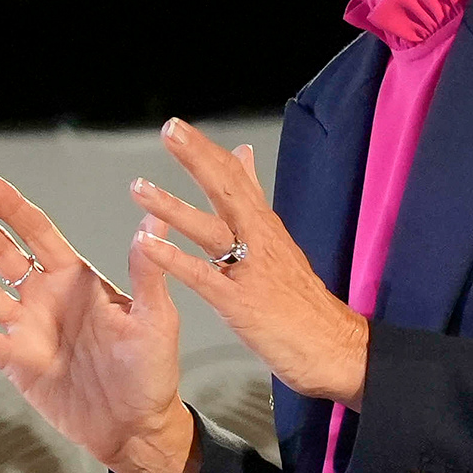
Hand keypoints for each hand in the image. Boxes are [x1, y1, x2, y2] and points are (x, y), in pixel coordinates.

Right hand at [0, 173, 197, 472]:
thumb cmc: (153, 371)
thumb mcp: (155, 318)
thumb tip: (155, 221)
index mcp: (77, 279)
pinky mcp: (15, 361)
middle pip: (0, 252)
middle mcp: (46, 297)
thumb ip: (146, 271)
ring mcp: (27, 328)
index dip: (11, 207)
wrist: (136, 428)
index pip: (37, 233)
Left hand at [128, 121, 371, 406]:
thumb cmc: (302, 300)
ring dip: (172, 207)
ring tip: (139, 188)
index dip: (206, 150)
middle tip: (169, 131)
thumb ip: (254, 198)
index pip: (236, 176)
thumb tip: (242, 154)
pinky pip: (202, 276)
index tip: (178, 127)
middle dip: (196, 159)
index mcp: (265, 226)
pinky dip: (174, 259)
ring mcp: (249, 271)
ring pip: (210, 229)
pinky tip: (148, 246)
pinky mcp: (239, 303)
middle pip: (228, 190)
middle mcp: (259, 240)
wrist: (333, 346)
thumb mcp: (278, 241)